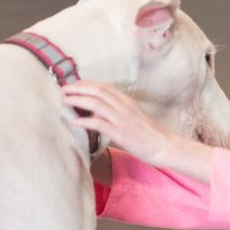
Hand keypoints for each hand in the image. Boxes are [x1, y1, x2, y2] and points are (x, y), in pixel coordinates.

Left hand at [63, 81, 183, 167]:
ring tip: (65, 101)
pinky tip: (74, 122)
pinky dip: (83, 121)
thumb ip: (119, 111)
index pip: (103, 86)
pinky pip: (98, 123)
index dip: (86, 83)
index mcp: (127, 101)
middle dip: (78, 88)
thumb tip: (100, 113)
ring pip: (95, 103)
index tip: (74, 85)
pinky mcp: (120, 133)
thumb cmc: (151, 134)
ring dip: (77, 100)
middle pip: (97, 91)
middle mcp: (124, 106)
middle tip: (64, 90)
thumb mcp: (135, 117)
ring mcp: (122, 119)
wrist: (165, 146)